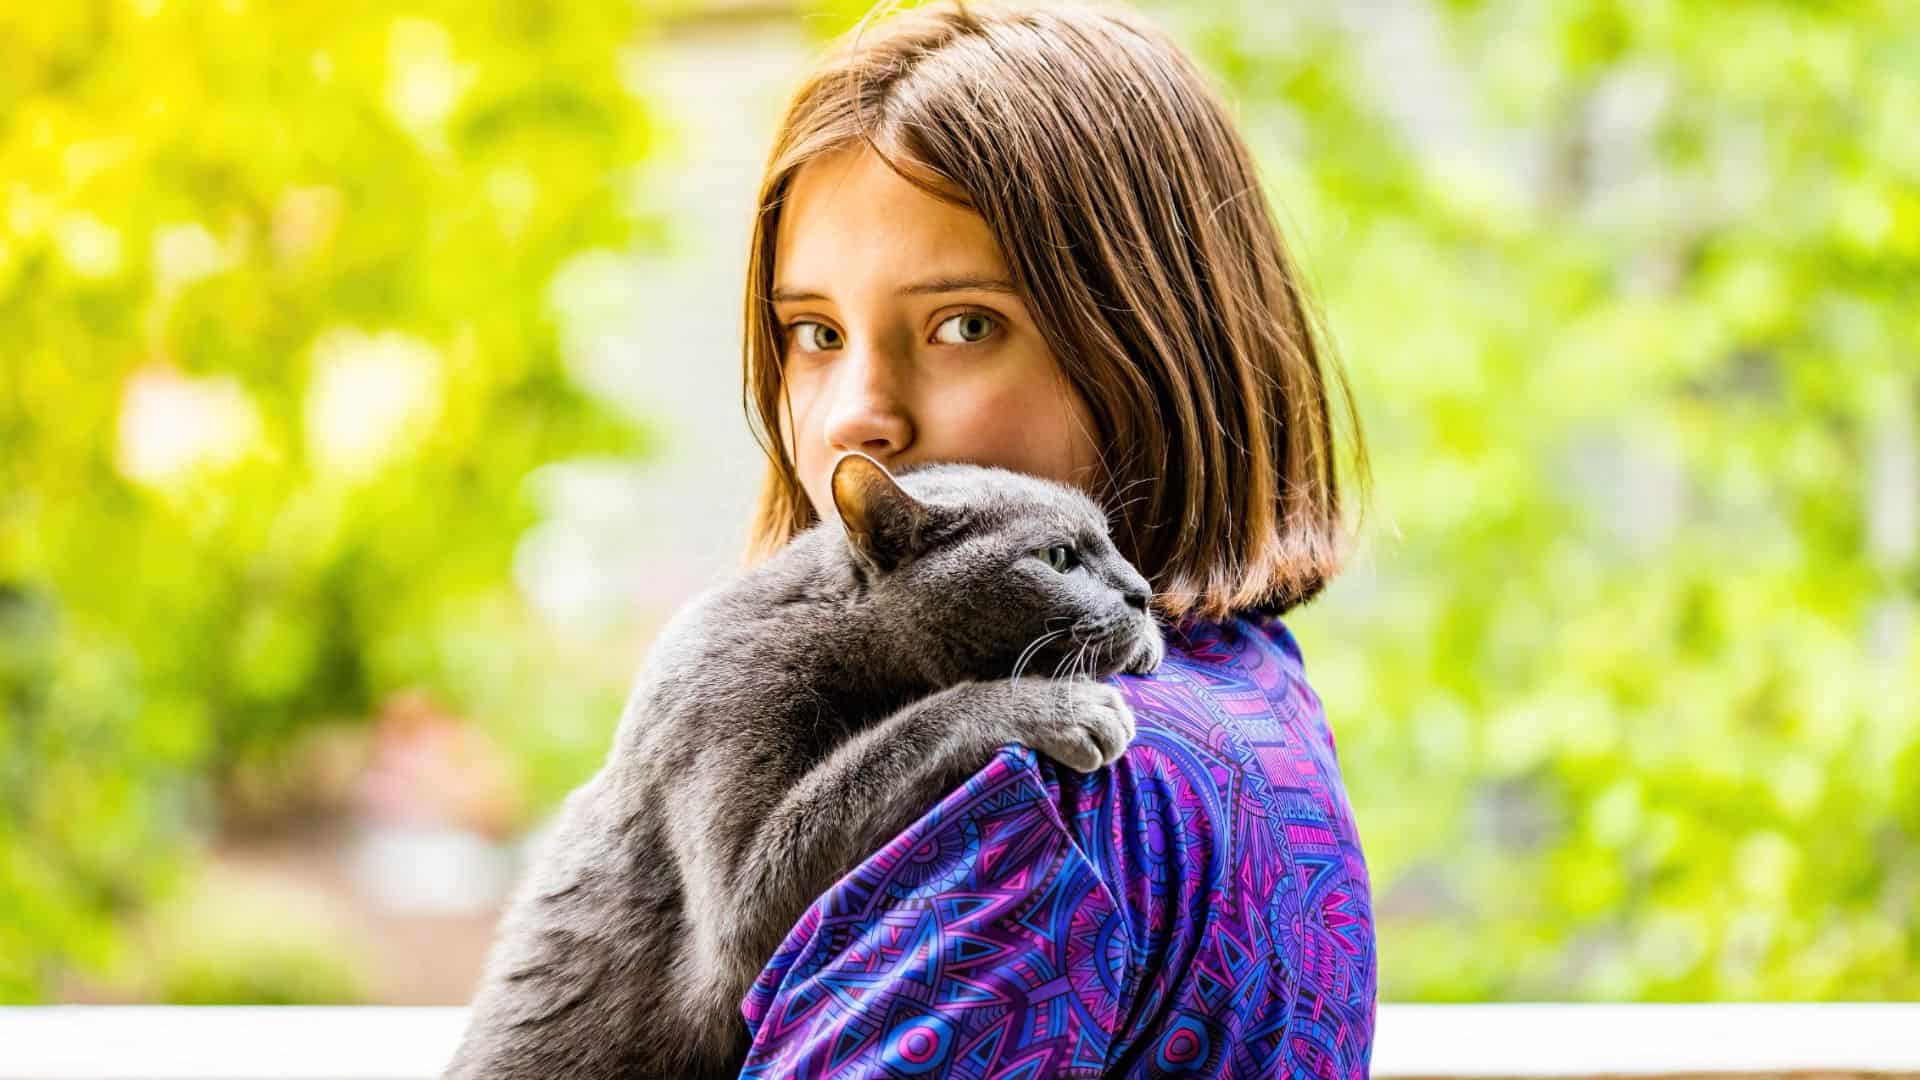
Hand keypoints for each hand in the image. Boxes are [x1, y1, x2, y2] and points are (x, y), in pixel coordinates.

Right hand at [990, 677, 1135, 772]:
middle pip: (1124, 723)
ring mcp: (1073, 713)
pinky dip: (1081, 765)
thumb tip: (1096, 717)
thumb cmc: (1004, 709)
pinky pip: (1092, 758)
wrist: (973, 715)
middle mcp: (1081, 695)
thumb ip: (1068, 700)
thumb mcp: (1040, 694)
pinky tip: (1062, 761)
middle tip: (1098, 756)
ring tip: (1082, 760)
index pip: (1119, 703)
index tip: (1106, 741)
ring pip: (1115, 740)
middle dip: (1116, 743)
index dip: (1118, 725)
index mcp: (1078, 684)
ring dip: (1102, 756)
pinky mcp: (1063, 735)